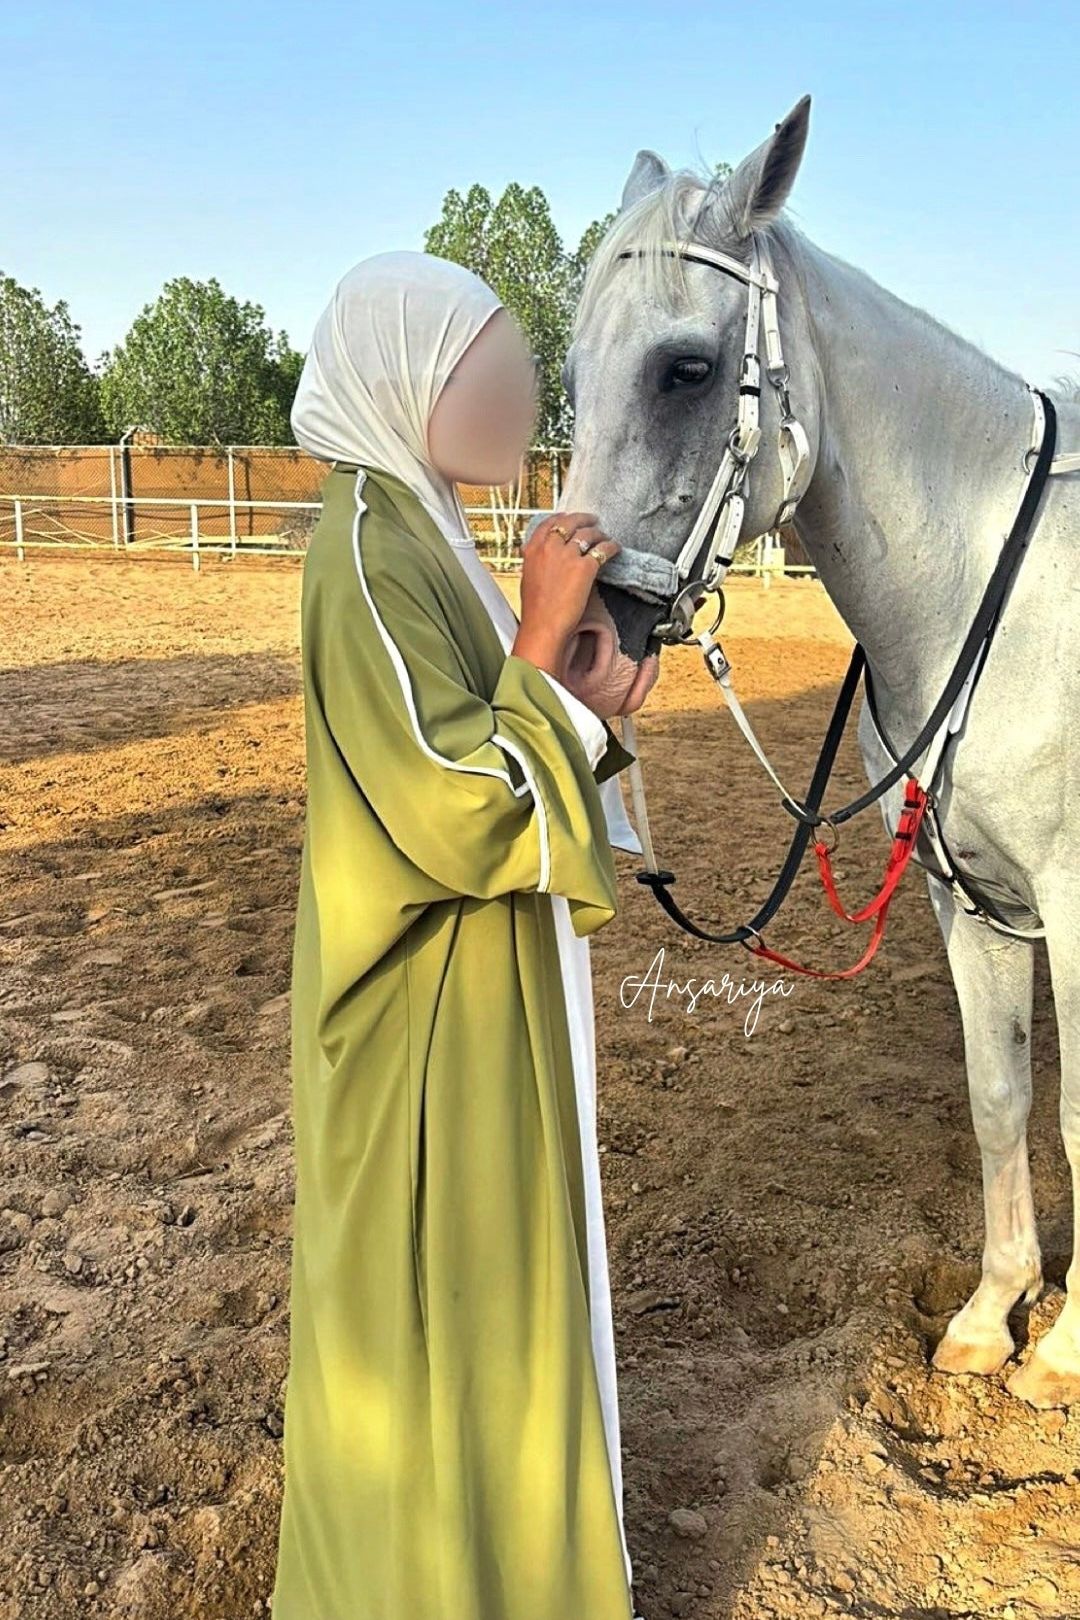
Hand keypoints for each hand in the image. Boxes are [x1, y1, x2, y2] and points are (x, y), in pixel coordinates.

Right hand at [511, 512, 620, 678]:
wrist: (543, 626)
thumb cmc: (535, 609)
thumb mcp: (528, 578)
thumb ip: (535, 562)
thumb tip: (540, 558)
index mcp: (533, 549)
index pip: (549, 524)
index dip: (562, 517)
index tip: (568, 516)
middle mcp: (550, 547)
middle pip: (570, 523)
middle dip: (584, 519)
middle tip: (593, 520)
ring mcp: (568, 556)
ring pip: (588, 534)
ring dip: (599, 533)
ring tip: (605, 537)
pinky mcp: (585, 567)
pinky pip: (603, 549)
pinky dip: (611, 546)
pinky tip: (616, 548)